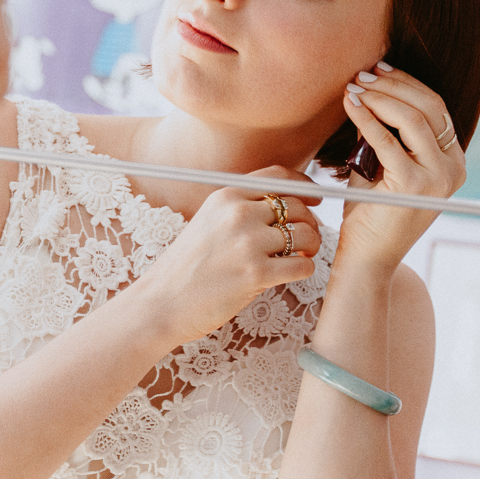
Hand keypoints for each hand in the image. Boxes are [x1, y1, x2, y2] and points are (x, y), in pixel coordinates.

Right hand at [131, 167, 323, 348]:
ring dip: (312, 247)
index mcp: (225, 196)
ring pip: (307, 234)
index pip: (278, 177)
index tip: (316, 198)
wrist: (162, 301)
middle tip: (306, 240)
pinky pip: (303, 266)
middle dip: (310, 223)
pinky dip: (305, 270)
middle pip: (298, 206)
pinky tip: (291, 274)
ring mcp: (247, 243)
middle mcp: (237, 214)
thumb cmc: (187, 267)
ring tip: (300, 257)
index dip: (305, 186)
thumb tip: (290, 205)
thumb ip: (242, 208)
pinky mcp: (255, 273)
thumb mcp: (208, 222)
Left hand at [340, 62, 466, 273]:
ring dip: (380, 97)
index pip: (436, 108)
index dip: (407, 83)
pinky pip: (387, 140)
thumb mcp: (382, 166)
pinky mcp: (414, 186)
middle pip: (428, 107)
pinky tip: (349, 105)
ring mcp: (438, 178)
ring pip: (412, 118)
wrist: (368, 258)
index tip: (378, 70)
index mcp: (452, 162)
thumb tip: (367, 91)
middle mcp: (453, 168)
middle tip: (362, 75)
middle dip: (392, 85)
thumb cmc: (370, 211)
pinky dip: (366, 117)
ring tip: (354, 87)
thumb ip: (384, 133)